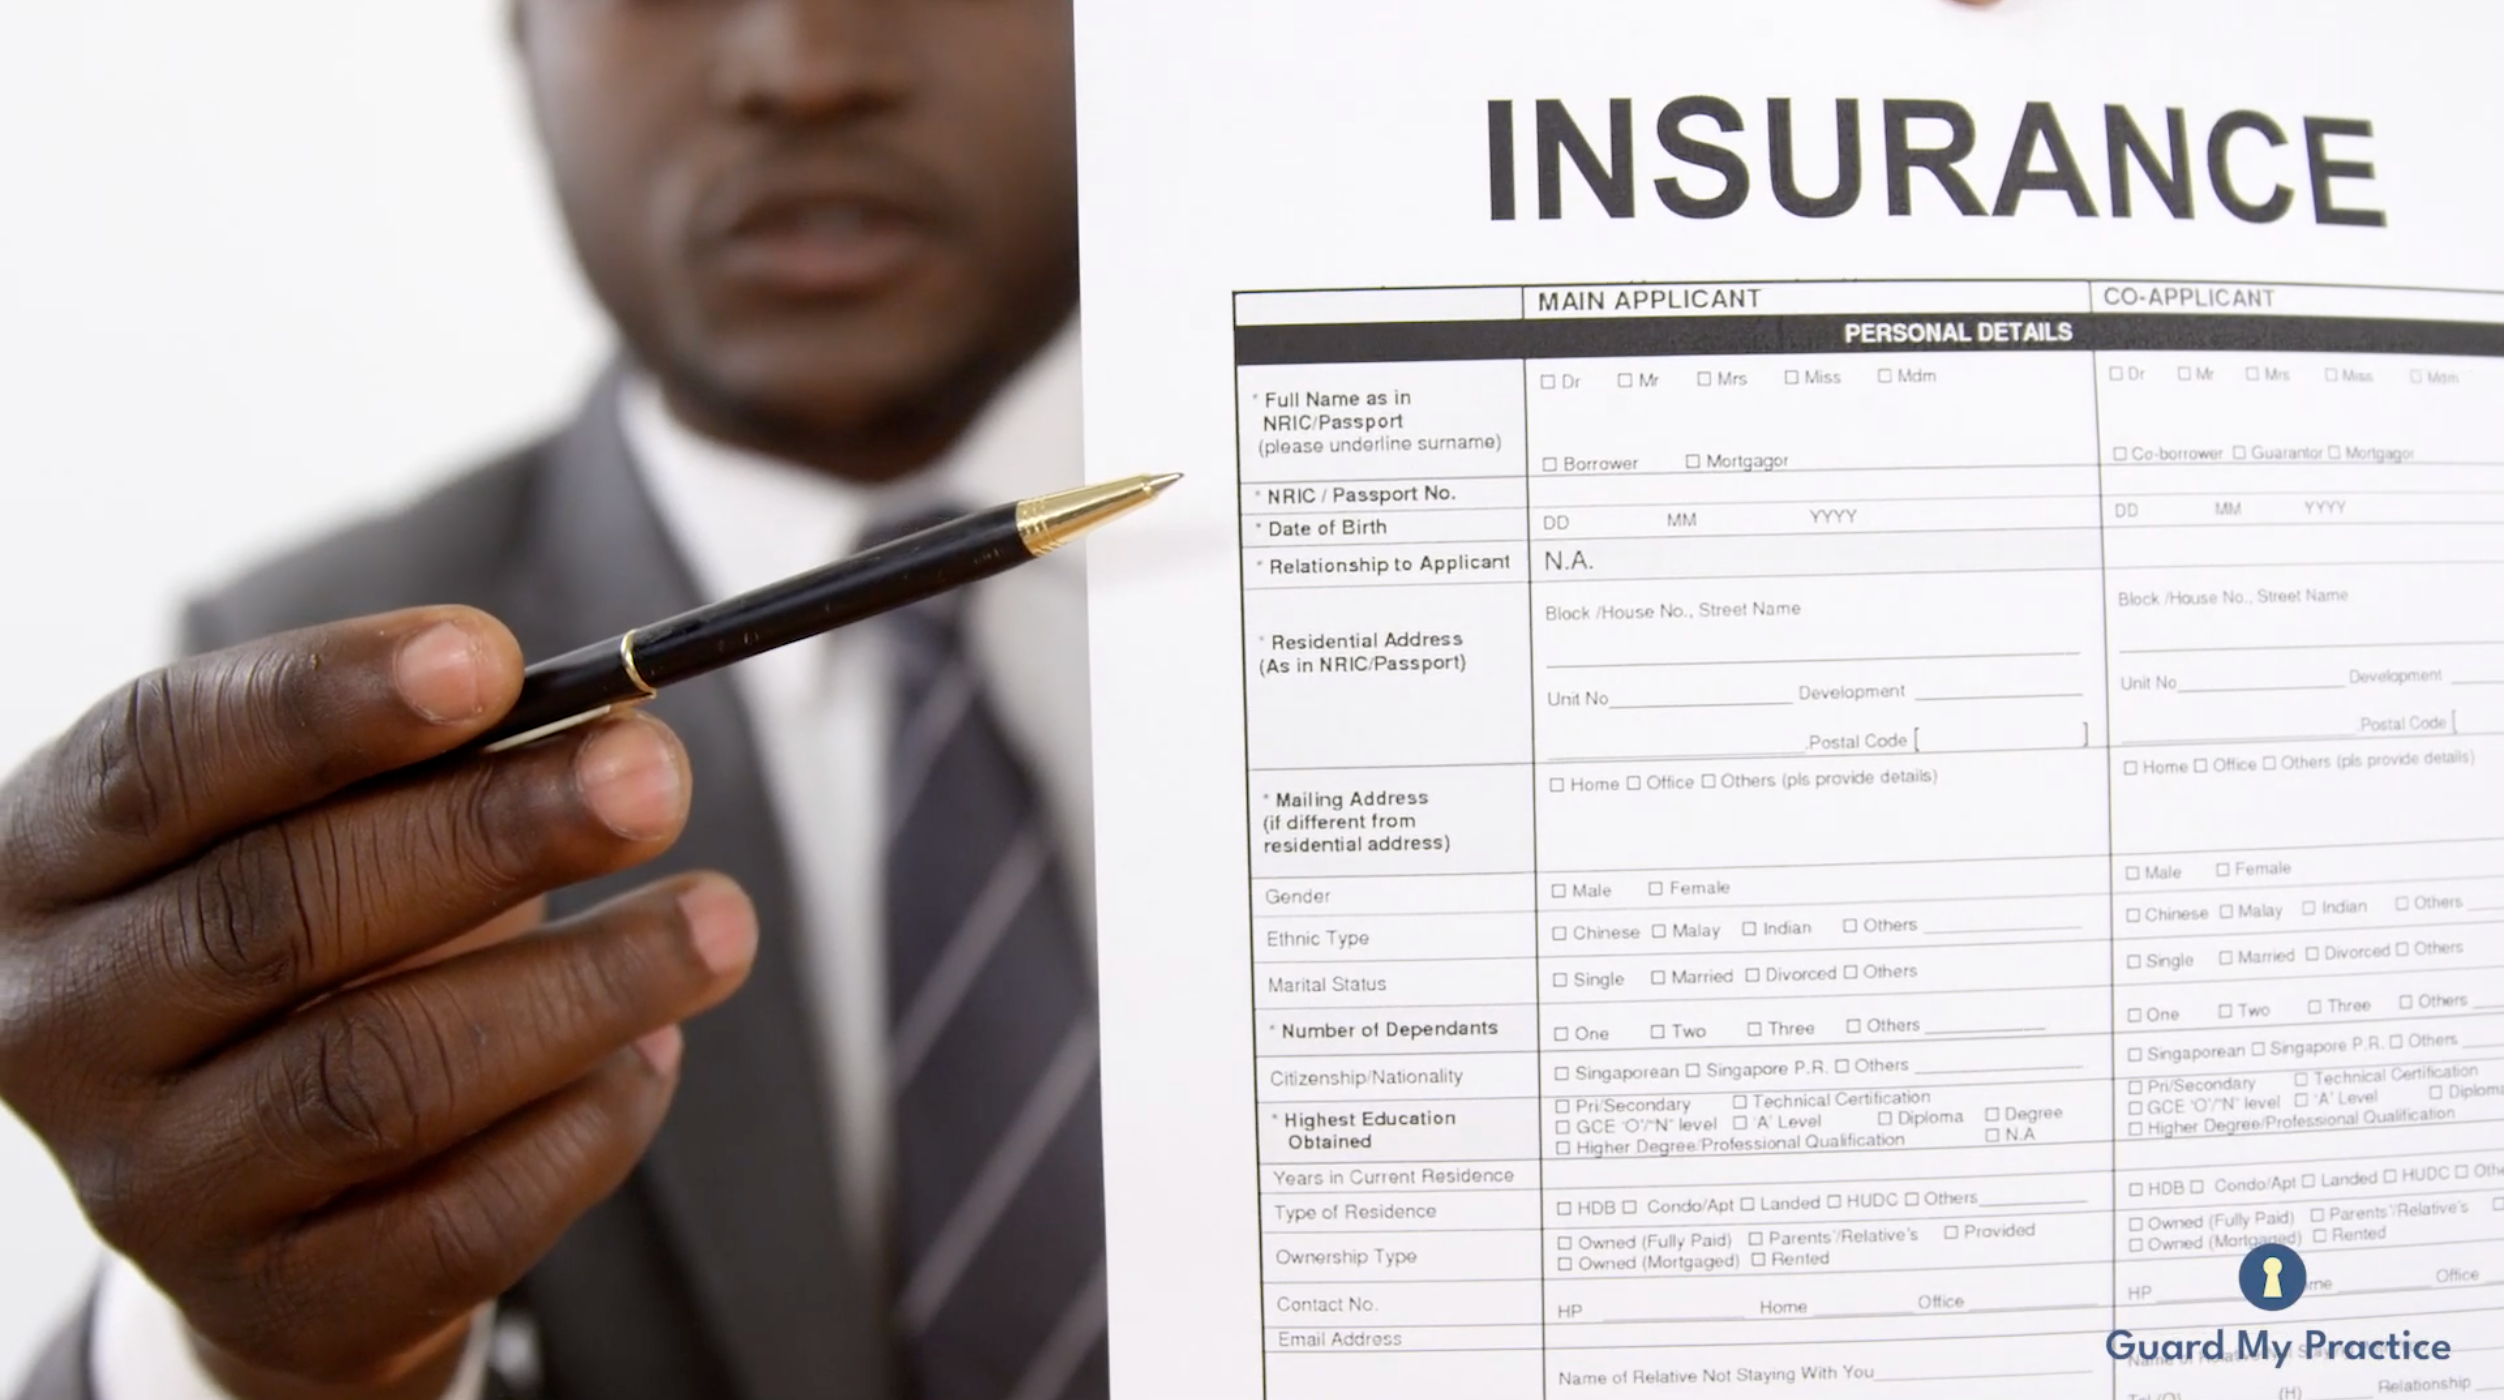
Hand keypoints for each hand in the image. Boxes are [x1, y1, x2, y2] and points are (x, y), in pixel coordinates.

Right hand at [0, 608, 756, 1398]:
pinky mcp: (280, 1304)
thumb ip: (427, 766)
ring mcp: (159, 1186)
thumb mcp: (320, 830)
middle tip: (654, 776)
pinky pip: (460, 1219)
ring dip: (578, 988)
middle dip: (490, 834)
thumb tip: (603, 725)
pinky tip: (653, 1055)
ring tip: (718, 923)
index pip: (166, 758)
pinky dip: (581, 1126)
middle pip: (279, 914)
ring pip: (377, 1079)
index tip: (489, 658)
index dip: (327, 701)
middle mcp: (65, 1027)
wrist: (265, 1196)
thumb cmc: (313, 946)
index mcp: (50, 864)